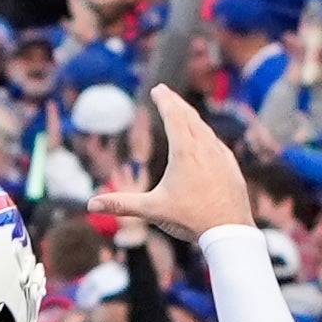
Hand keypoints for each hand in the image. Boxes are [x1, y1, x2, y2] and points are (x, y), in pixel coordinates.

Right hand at [96, 88, 251, 245]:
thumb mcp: (153, 211)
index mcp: (185, 152)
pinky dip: (206, 134)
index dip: (164, 101)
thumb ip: (122, 204)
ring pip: (205, 128)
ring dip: (192, 116)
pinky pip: (216, 143)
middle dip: (176, 102)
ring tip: (183, 111)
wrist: (230, 232)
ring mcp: (221, 156)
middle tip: (166, 92)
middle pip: (189, 116)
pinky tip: (205, 138)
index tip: (157, 89)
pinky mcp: (231, 167)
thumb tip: (91, 205)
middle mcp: (205, 148)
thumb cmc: (191, 220)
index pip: (173, 116)